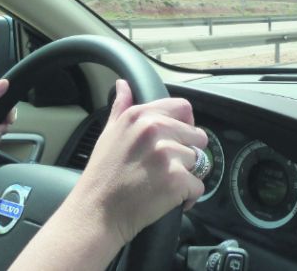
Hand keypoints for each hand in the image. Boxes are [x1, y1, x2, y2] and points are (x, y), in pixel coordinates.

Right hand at [72, 79, 207, 244]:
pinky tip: (169, 198)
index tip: (176, 139)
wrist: (97, 212)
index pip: (183, 108)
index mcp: (140, 115)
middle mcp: (155, 129)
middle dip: (186, 152)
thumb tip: (123, 85)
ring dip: (186, 175)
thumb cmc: (101, 176)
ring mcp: (167, 154)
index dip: (185, 125)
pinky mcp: (176, 179)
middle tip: (164, 167)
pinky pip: (198, 186)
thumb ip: (121, 107)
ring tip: (163, 183)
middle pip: (196, 135)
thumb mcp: (108, 133)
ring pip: (199, 161)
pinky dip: (188, 196)